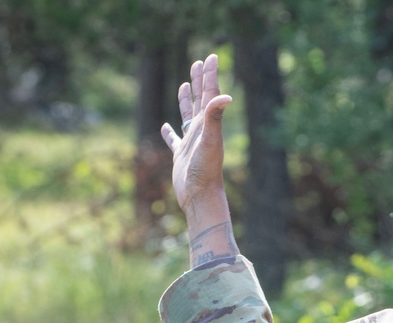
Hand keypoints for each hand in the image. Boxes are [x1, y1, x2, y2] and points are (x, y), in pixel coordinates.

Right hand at [161, 54, 231, 214]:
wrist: (200, 197)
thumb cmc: (206, 171)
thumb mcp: (210, 140)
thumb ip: (215, 117)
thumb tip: (226, 95)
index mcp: (208, 124)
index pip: (210, 93)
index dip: (210, 74)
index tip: (211, 56)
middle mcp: (201, 130)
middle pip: (200, 99)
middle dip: (200, 80)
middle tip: (198, 62)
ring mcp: (190, 142)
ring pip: (187, 116)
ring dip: (185, 100)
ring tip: (183, 85)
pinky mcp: (180, 156)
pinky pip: (174, 140)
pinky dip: (170, 133)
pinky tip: (166, 127)